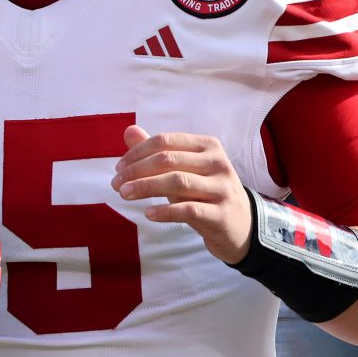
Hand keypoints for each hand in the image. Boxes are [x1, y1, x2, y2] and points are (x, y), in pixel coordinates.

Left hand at [111, 125, 251, 262]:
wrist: (241, 226)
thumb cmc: (206, 193)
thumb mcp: (184, 170)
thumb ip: (158, 152)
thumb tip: (129, 131)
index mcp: (208, 146)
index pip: (165, 141)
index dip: (137, 153)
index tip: (118, 169)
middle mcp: (217, 163)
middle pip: (168, 160)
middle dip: (136, 171)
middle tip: (116, 184)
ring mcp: (222, 188)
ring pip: (177, 182)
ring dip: (145, 187)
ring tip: (124, 195)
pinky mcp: (221, 214)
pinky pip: (189, 210)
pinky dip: (165, 211)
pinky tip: (147, 214)